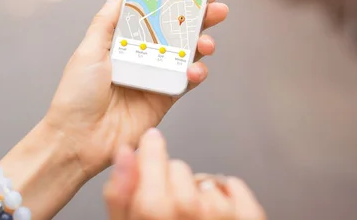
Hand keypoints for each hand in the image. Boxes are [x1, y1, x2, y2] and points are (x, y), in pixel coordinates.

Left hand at [45, 0, 228, 175]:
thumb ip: (106, 22)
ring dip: (202, 44)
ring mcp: (154, 76)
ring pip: (186, 54)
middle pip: (175, 32)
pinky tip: (196, 70)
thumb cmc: (76, 94)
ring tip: (206, 43)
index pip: (152, 15)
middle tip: (216, 7)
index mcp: (122, 42)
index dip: (172, 0)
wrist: (79, 139)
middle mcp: (141, 56)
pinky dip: (196, 73)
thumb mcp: (88, 51)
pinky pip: (186, 81)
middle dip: (198, 18)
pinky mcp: (164, 98)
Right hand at [104, 129, 265, 219]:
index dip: (151, 150)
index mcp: (153, 214)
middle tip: (168, 205)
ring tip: (191, 216)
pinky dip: (227, 190)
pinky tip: (215, 208)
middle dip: (171, 179)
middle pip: (179, 168)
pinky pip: (235, 187)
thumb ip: (120, 194)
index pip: (153, 158)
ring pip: (206, 180)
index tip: (151, 143)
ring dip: (198, 190)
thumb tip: (125, 154)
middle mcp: (189, 214)